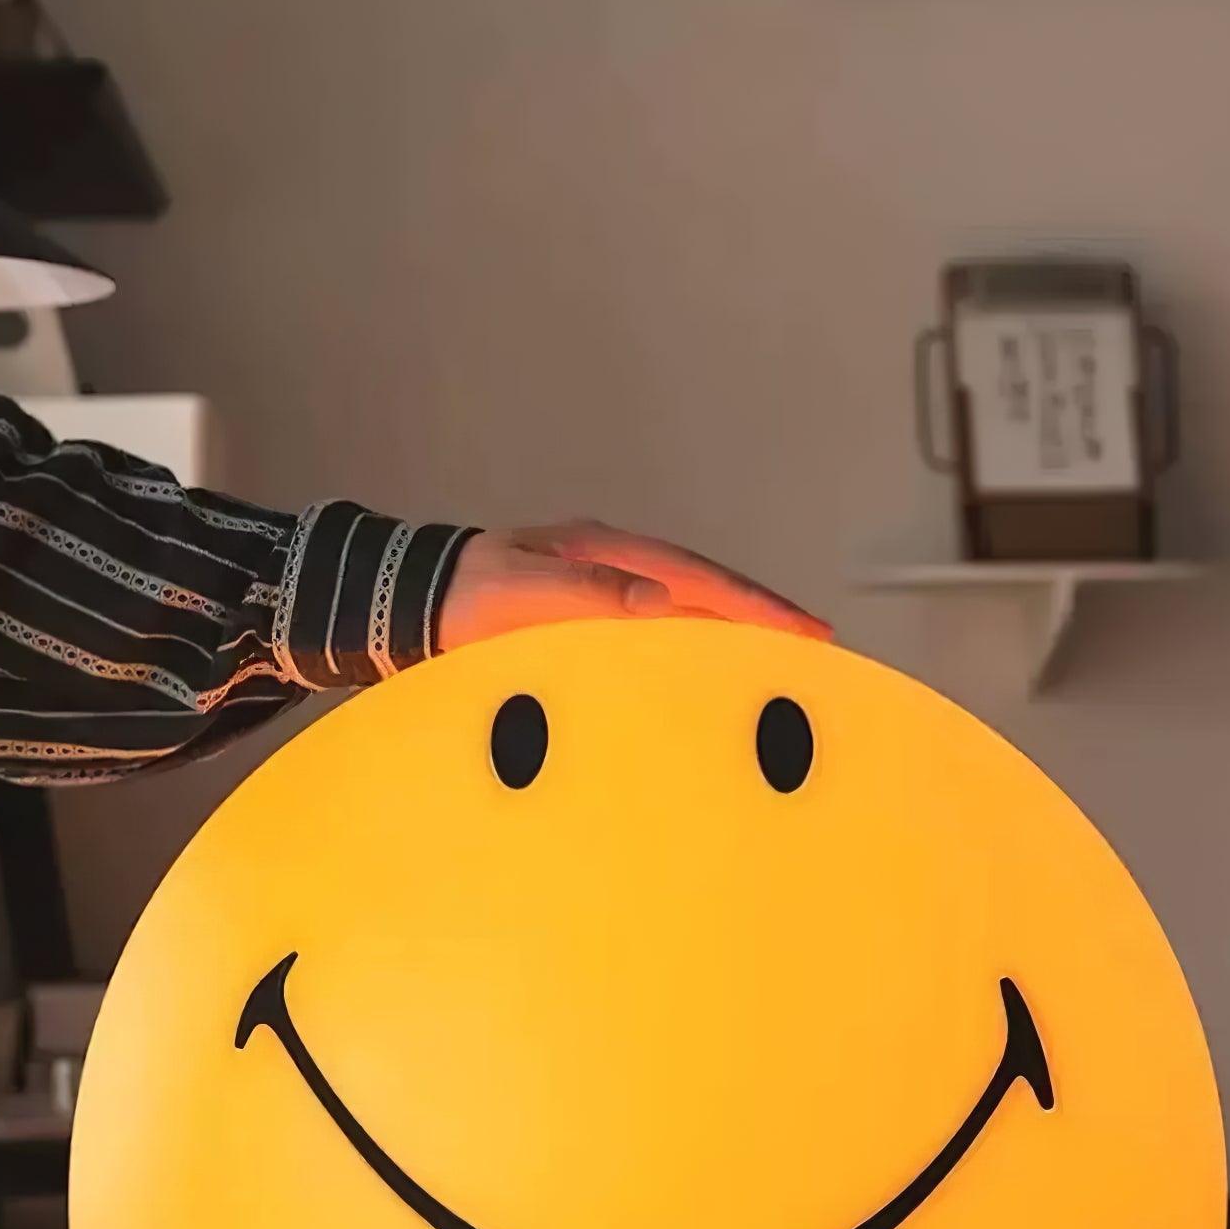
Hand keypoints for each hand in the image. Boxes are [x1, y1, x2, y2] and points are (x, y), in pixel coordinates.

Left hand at [436, 520, 829, 651]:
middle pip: (706, 589)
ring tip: (783, 662)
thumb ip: (587, 593)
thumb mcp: (521, 592)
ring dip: (733, 633)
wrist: (411, 604)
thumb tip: (658, 601)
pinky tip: (711, 677)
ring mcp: (605, 590)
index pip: (699, 579)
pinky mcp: (590, 621)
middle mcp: (615, 566)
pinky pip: (659, 634)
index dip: (755, 605)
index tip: (806, 630)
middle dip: (761, 615)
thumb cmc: (463, 599)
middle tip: (818, 646)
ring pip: (688, 610)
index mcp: (608, 551)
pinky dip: (695, 650)